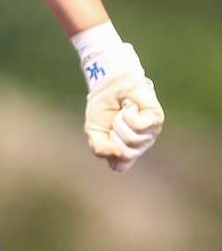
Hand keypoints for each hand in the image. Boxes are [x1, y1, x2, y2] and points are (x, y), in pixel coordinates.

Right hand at [83, 50, 163, 171]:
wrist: (108, 84)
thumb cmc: (103, 108)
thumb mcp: (93, 132)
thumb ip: (99, 149)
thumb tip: (117, 154)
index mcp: (126, 152)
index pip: (120, 166)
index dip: (109, 151)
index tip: (107, 134)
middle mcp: (140, 145)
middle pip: (126, 153)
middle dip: (115, 135)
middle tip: (115, 121)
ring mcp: (150, 134)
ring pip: (132, 139)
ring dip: (120, 122)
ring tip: (123, 111)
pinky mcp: (156, 120)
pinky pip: (140, 126)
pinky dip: (129, 114)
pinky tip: (130, 107)